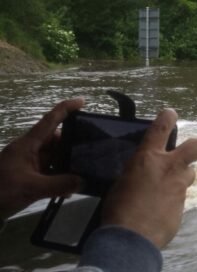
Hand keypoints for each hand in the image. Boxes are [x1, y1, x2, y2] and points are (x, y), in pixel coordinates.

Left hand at [0, 98, 84, 220]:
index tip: (83, 101)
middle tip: (91, 152)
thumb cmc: (1, 192)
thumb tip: (83, 180)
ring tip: (84, 172)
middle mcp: (29, 149)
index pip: (50, 120)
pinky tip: (70, 188)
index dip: (66, 108)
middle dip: (72, 145)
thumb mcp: (30, 188)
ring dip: (67, 164)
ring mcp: (29, 162)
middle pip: (56, 139)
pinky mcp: (28, 175)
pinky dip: (60, 176)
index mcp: (27, 145)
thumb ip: (59, 184)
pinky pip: (49, 170)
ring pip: (54, 156)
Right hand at [101, 109, 196, 247]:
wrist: (131, 238)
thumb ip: (138, 172)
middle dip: (194, 147)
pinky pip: (181, 197)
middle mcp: (169, 168)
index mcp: (148, 158)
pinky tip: (161, 210)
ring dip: (182, 177)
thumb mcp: (122, 182)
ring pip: (191, 173)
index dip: (168, 117)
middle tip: (186, 154)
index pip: (161, 128)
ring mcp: (180, 186)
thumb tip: (143, 175)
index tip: (171, 114)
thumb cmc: (118, 208)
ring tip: (168, 188)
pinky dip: (173, 200)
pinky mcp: (184, 205)